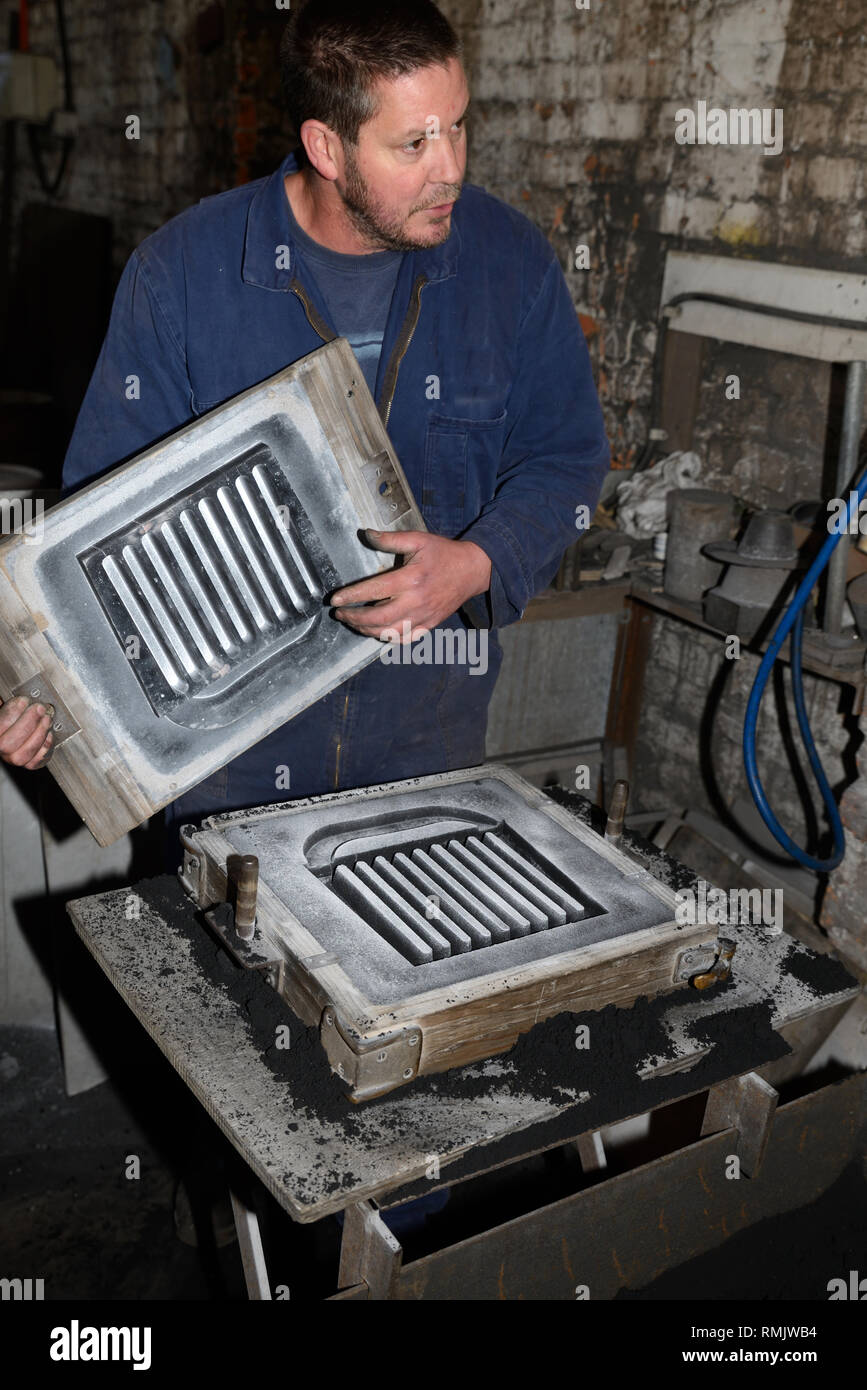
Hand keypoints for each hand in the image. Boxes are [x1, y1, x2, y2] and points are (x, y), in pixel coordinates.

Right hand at [0, 697, 53, 768]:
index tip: (24, 700)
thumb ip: (9, 701)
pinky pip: (35, 762)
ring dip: (38, 735)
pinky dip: (45, 748)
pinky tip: (49, 734)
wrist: (19, 724)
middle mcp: (0, 747)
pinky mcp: (28, 763)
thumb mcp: (8, 703)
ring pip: (22, 755)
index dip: (11, 713)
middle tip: (39, 708)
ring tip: (47, 719)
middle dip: (27, 724)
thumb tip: (16, 696)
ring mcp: (12, 757)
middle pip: (7, 744)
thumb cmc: (12, 713)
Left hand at [330, 530, 491, 641]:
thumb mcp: (418, 539)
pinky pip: (406, 639)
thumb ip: (390, 539)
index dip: (351, 596)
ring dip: (367, 631)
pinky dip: (388, 639)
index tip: (335, 600)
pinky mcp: (430, 624)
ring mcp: (424, 616)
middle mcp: (416, 601)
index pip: (374, 591)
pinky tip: (377, 633)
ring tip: (354, 623)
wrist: (472, 570)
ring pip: (390, 633)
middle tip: (340, 614)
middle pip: (378, 618)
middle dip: (355, 618)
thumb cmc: (443, 553)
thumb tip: (366, 534)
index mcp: (411, 579)